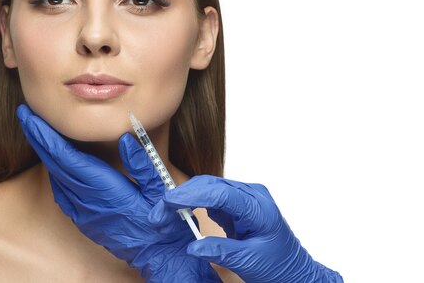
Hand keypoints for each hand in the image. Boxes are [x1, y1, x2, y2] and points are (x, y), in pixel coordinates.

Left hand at [16, 104, 219, 282]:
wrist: (159, 256)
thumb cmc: (163, 221)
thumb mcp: (161, 189)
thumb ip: (143, 163)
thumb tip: (125, 138)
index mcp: (105, 189)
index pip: (68, 158)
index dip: (48, 136)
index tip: (33, 117)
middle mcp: (89, 201)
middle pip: (55, 164)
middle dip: (38, 137)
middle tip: (25, 114)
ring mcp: (84, 213)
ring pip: (56, 178)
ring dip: (44, 152)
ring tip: (36, 131)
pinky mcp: (85, 221)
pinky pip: (62, 193)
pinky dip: (53, 173)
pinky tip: (52, 161)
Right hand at [149, 175, 342, 282]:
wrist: (295, 271)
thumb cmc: (279, 266)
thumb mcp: (248, 262)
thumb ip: (220, 251)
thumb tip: (193, 246)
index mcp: (258, 207)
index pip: (220, 192)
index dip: (191, 194)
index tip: (168, 201)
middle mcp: (252, 195)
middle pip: (211, 184)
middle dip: (183, 195)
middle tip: (160, 211)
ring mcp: (245, 197)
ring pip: (209, 188)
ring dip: (186, 198)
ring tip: (166, 212)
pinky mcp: (238, 204)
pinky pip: (212, 197)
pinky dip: (195, 204)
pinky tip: (183, 214)